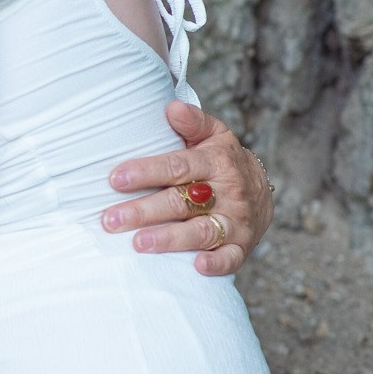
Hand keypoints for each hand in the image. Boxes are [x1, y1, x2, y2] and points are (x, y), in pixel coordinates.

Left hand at [103, 102, 274, 277]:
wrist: (262, 191)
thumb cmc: (223, 160)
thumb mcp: (214, 135)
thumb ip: (193, 121)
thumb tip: (172, 107)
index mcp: (216, 162)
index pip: (177, 167)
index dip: (146, 172)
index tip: (115, 179)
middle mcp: (227, 192)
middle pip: (181, 202)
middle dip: (144, 211)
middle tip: (110, 219)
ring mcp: (236, 221)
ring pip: (202, 231)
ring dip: (170, 239)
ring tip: (138, 244)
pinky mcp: (242, 245)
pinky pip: (232, 257)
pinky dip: (216, 263)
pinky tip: (196, 266)